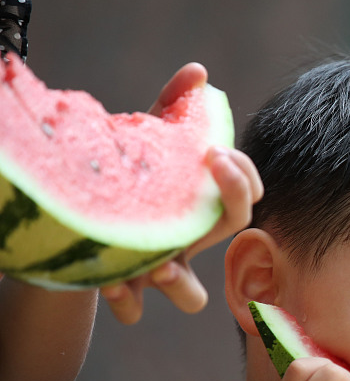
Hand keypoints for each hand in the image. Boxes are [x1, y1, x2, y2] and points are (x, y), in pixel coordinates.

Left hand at [100, 63, 263, 323]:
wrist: (76, 226)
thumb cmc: (123, 182)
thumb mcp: (144, 141)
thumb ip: (171, 106)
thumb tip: (200, 71)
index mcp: (198, 209)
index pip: (243, 198)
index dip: (243, 180)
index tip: (218, 153)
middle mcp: (190, 242)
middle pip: (233, 234)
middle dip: (229, 204)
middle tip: (210, 171)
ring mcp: (162, 270)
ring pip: (193, 297)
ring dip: (180, 280)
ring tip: (158, 262)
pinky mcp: (126, 290)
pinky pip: (134, 309)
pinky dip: (124, 301)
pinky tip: (111, 284)